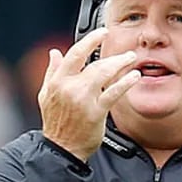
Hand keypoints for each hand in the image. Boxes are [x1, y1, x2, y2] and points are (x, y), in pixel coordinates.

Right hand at [38, 27, 140, 161]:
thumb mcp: (46, 95)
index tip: (103, 33)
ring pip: (105, 74)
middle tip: (128, 53)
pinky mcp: (96, 112)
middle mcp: (70, 87)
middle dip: (114, 56)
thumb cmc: (56, 122)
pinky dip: (125, 83)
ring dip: (121, 64)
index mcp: (57, 81)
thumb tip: (54, 52)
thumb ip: (52, 72)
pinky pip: (113, 93)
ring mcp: (83, 99)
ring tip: (132, 60)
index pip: (75, 53)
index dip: (91, 40)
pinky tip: (134, 77)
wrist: (61, 148)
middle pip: (95, 63)